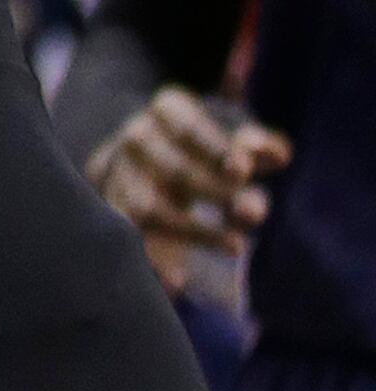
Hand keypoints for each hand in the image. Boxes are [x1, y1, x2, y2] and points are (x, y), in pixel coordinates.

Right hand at [92, 86, 288, 264]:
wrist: (143, 159)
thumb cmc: (202, 144)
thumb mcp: (228, 131)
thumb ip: (254, 139)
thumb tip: (275, 150)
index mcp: (168, 109)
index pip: (189, 126)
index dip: (216, 148)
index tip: (243, 170)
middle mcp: (138, 139)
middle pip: (177, 170)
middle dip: (218, 194)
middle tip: (256, 213)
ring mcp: (122, 177)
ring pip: (155, 208)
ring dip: (199, 231)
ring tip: (238, 246)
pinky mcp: (116, 213)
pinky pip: (132, 240)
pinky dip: (153, 263)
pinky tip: (179, 281)